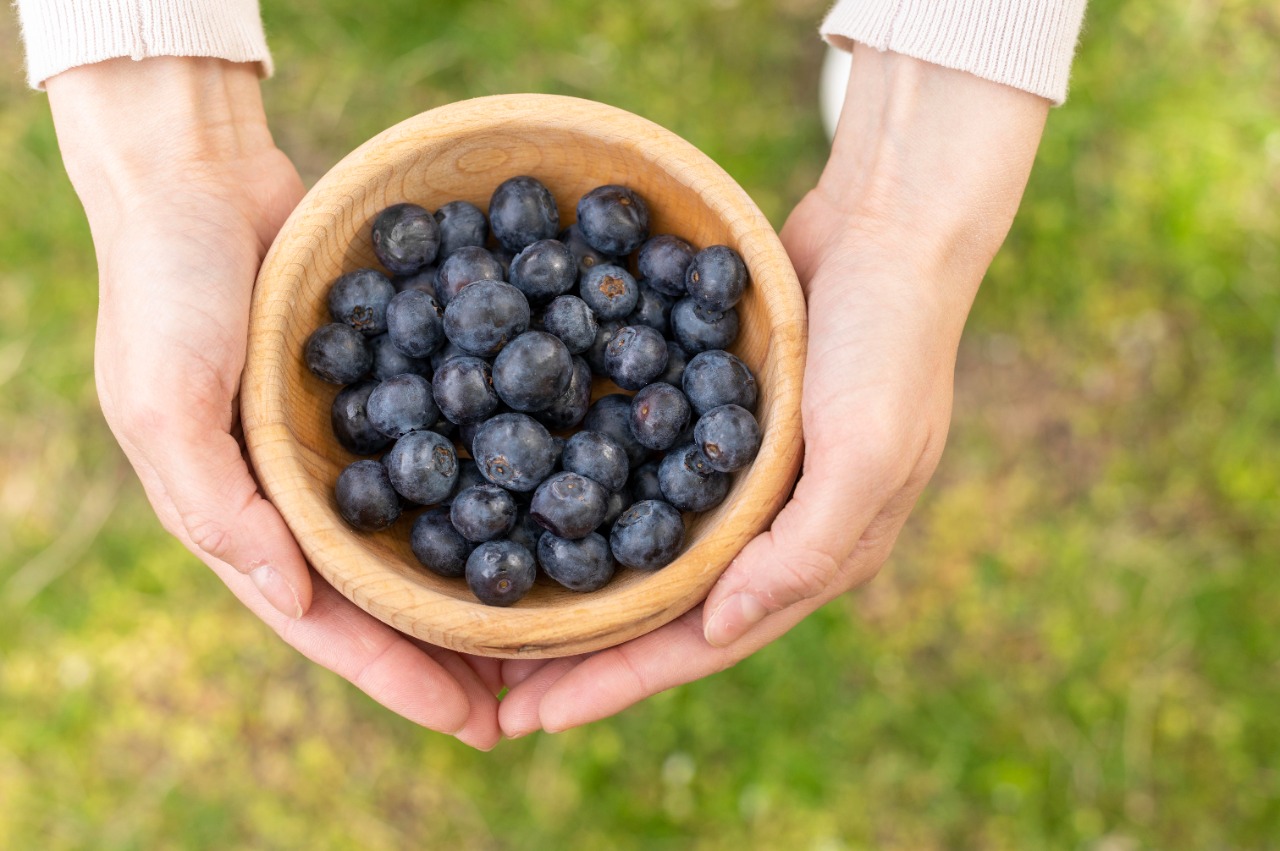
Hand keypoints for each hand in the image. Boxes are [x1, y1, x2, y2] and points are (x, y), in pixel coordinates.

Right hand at [48, 58, 500, 748]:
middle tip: (538, 697)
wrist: (199, 177)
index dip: (399, 677)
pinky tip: (556, 500)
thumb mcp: (163, 398)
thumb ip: (215, 503)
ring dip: (486, 581)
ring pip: (429, 531)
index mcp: (248, 516)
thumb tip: (291, 597)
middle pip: (392, 593)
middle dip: (458, 652)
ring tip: (559, 628)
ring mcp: (351, 442)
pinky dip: (496, 477)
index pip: (330, 622)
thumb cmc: (165, 286)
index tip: (476, 723)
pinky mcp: (389, 384)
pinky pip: (449, 444)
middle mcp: (305, 492)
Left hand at [496, 49, 1049, 735]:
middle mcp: (773, 529)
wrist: (889, 228)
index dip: (621, 682)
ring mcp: (744, 479)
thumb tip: (718, 631)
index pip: (703, 641)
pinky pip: (646, 479)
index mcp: (814, 554)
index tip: (536, 716)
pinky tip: (538, 506)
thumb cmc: (888, 343)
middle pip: (665, 612)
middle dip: (586, 655)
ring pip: (647, 554)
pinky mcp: (717, 424)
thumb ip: (802, 551)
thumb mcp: (865, 453)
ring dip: (582, 591)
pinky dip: (594, 503)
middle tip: (496, 690)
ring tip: (505, 621)